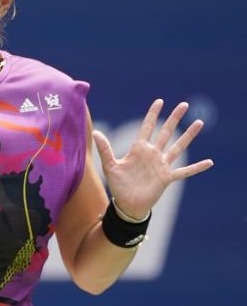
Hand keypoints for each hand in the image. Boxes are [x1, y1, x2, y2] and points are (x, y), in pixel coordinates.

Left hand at [92, 99, 213, 218]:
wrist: (127, 204)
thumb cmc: (119, 185)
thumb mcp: (110, 165)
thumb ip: (105, 149)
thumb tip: (96, 132)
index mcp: (139, 149)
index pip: (147, 127)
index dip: (153, 114)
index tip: (159, 101)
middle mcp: (153, 154)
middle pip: (166, 132)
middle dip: (174, 118)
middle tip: (184, 104)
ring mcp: (162, 165)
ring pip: (178, 147)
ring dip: (188, 135)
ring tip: (199, 122)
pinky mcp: (167, 178)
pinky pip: (185, 171)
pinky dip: (197, 168)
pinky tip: (209, 162)